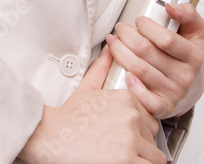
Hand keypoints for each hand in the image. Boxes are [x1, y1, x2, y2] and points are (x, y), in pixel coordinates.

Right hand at [19, 44, 165, 163]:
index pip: (149, 118)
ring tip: (122, 157)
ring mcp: (131, 139)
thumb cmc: (67, 119)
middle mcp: (132, 117)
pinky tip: (123, 162)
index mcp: (126, 99)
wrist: (50, 137)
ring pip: (153, 156)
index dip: (139, 129)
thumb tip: (110, 51)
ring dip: (142, 158)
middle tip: (121, 148)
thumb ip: (101, 69)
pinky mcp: (128, 160)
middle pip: (151, 137)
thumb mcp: (86, 89)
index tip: (126, 136)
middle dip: (141, 144)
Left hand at [107, 1, 203, 119]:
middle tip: (120, 29)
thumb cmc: (189, 57)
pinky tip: (124, 73)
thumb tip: (170, 7)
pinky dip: (132, 86)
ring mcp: (173, 93)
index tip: (139, 20)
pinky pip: (145, 100)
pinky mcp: (163, 107)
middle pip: (147, 52)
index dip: (148, 27)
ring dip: (120, 53)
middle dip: (127, 36)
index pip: (166, 39)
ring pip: (139, 70)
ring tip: (113, 42)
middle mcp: (185, 76)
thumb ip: (188, 14)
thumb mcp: (197, 32)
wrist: (192, 89)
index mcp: (194, 56)